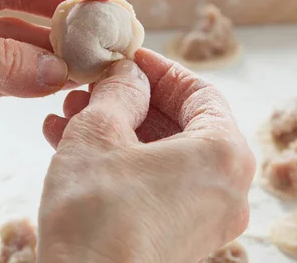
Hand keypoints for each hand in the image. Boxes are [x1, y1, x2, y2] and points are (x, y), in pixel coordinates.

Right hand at [38, 49, 254, 262]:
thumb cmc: (97, 212)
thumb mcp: (100, 131)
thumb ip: (119, 90)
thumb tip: (126, 75)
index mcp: (224, 155)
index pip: (199, 92)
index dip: (158, 69)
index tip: (127, 58)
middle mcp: (225, 189)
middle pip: (179, 124)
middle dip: (129, 101)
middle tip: (92, 88)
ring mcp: (204, 219)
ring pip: (161, 154)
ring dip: (116, 130)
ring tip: (70, 115)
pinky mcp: (178, 238)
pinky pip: (154, 184)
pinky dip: (120, 162)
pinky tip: (71, 147)